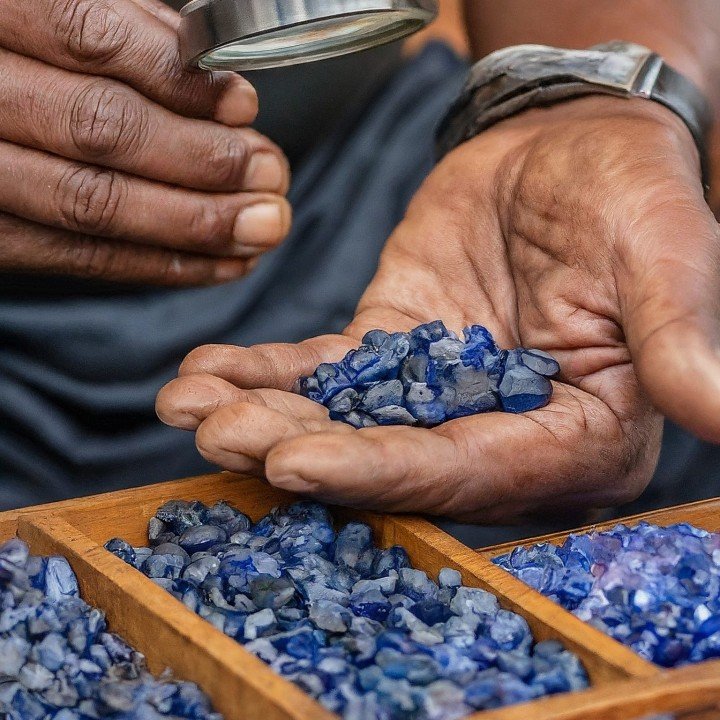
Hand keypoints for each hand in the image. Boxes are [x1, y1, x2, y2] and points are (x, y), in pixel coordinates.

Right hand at [0, 0, 290, 284]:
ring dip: (194, 220)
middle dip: (202, 158)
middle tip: (269, 173)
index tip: (242, 105)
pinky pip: (80, 258)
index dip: (174, 76)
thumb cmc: (26, 53)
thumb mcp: (53, 10)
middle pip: (98, 129)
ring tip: (262, 223)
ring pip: (90, 202)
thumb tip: (206, 65)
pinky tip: (223, 260)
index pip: (85, 35)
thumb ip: (124, 23)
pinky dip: (163, 263)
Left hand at [157, 96, 719, 521]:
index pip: (472, 470)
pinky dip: (267, 374)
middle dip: (300, 451)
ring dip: (265, 416)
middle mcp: (499, 430)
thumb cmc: (632, 193)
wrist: (569, 147)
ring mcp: (436, 393)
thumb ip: (677, 336)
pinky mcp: (393, 349)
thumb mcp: (664, 251)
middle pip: (391, 458)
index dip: (386, 471)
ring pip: (345, 419)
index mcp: (576, 435)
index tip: (297, 463)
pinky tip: (207, 371)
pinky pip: (325, 372)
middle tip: (215, 436)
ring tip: (190, 405)